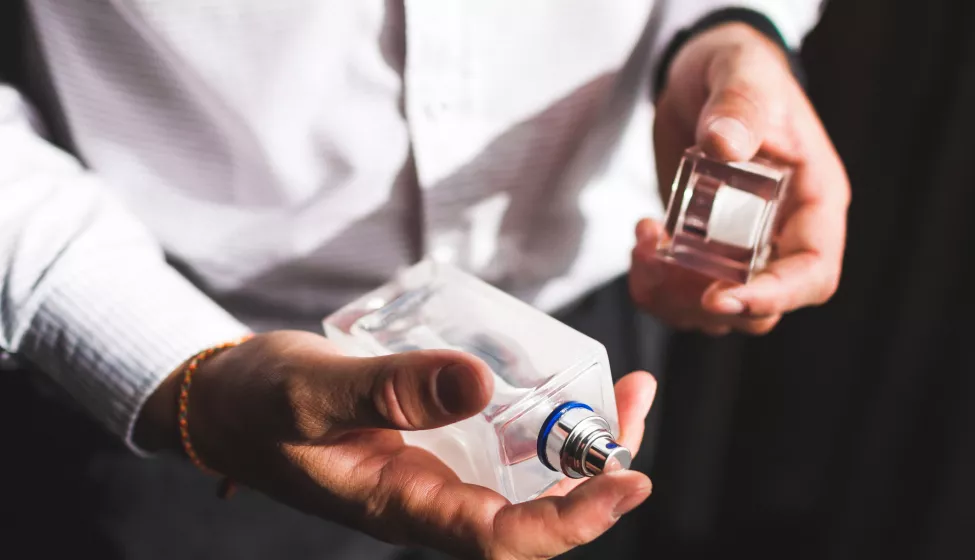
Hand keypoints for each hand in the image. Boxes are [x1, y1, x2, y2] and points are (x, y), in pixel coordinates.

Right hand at [135, 331, 655, 559]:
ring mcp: (434, 473)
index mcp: (404, 508)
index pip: (506, 541)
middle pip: (535, 512)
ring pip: (526, 476)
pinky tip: (556, 377)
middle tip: (636, 402)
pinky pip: (500, 442)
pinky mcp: (431, 443)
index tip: (631, 480)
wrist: (225, 402)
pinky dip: (539, 415)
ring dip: (580, 440)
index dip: (575, 520)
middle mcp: (431, 499)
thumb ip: (389, 392)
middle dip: (598, 469)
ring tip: (623, 388)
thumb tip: (480, 383)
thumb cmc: (257, 404)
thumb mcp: (314, 393)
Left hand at [633, 23, 849, 334]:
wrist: (700, 74)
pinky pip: (684, 290)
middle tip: (663, 264)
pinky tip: (642, 239)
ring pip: (718, 308)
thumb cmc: (739, 70)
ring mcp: (742, 244)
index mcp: (813, 201)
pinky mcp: (703, 245)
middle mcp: (783, 232)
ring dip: (673, 296)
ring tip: (645, 244)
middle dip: (708, 302)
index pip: (813, 273)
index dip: (773, 297)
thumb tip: (724, 144)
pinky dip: (656, 283)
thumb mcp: (743, 76)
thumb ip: (739, 108)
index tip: (720, 296)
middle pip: (763, 307)